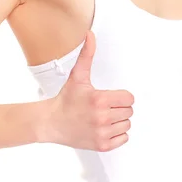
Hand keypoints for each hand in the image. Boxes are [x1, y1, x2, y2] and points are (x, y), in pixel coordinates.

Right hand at [43, 30, 134, 150]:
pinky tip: (103, 128)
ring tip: (102, 117)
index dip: (120, 96)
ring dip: (118, 121)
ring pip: (127, 124)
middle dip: (119, 107)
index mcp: (100, 100)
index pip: (129, 98)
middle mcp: (102, 118)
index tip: (109, 97)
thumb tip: (90, 35)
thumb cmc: (66, 99)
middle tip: (104, 107)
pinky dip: (117, 134)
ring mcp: (102, 133)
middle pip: (129, 111)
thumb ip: (87, 54)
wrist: (51, 122)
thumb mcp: (77, 76)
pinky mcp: (102, 146)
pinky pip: (123, 138)